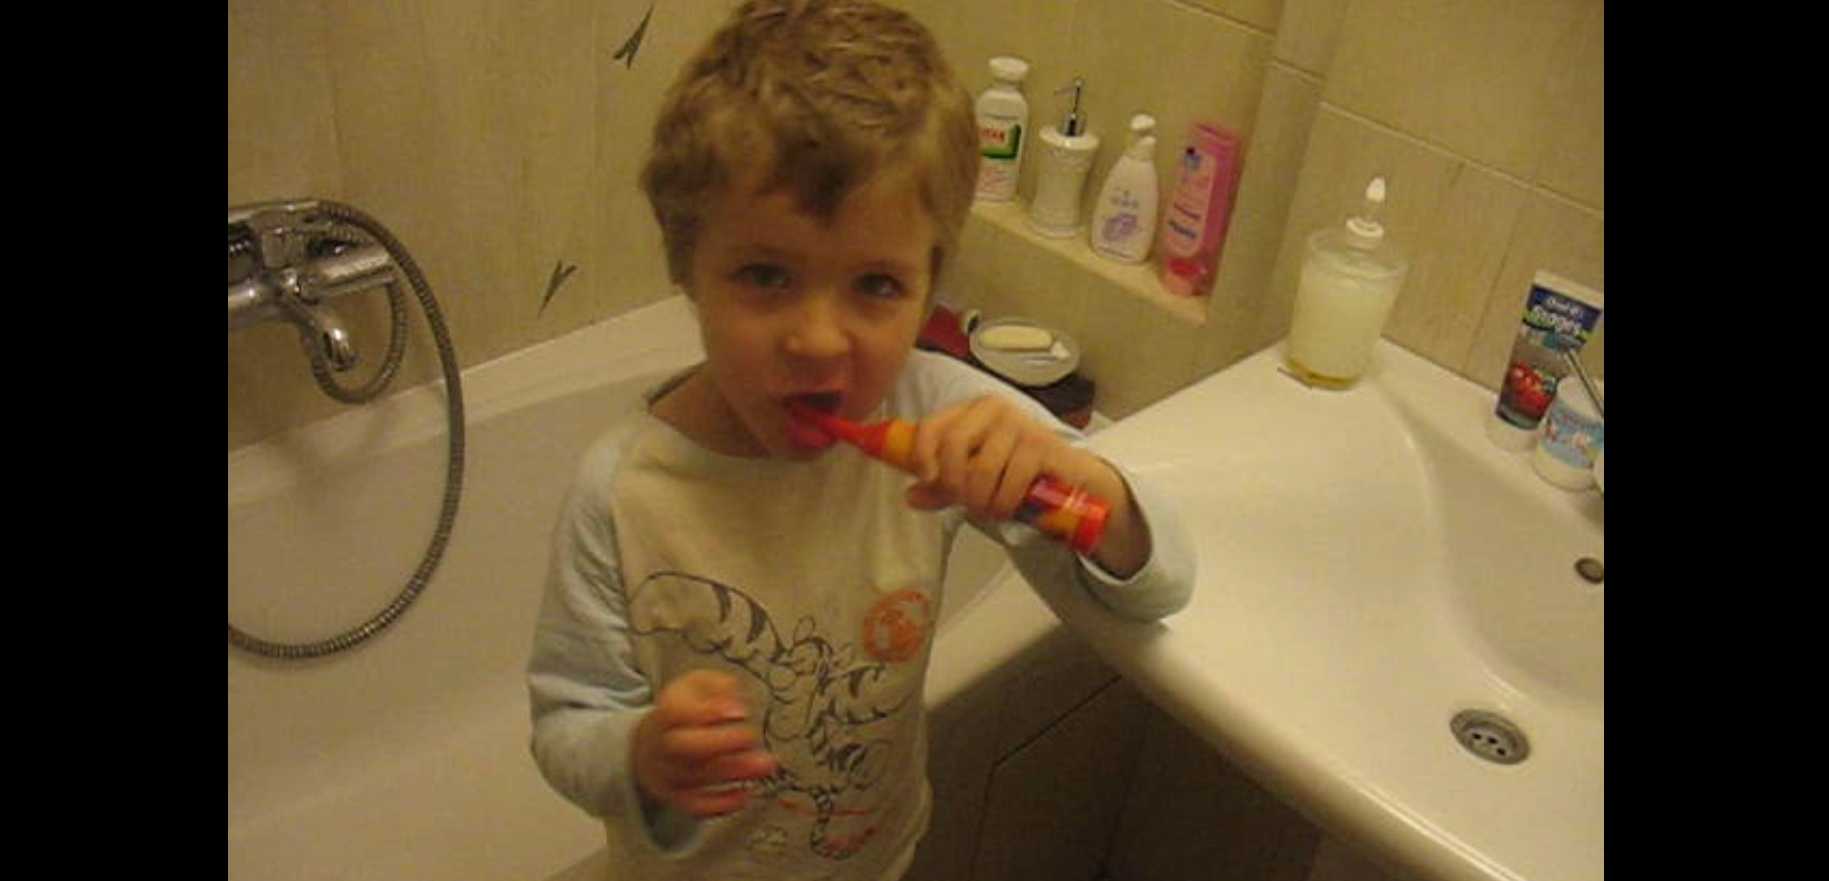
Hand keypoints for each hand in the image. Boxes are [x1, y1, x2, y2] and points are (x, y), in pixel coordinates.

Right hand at [631, 670, 776, 818]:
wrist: (653, 743)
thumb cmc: (686, 710)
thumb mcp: (700, 685)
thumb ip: (719, 688)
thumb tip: (735, 710)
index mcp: (666, 713)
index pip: (675, 712)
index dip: (706, 712)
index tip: (739, 712)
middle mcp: (662, 746)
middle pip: (684, 747)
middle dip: (722, 743)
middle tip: (752, 738)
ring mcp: (667, 775)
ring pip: (697, 776)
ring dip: (734, 771)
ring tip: (765, 764)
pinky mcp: (676, 798)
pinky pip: (696, 807)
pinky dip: (722, 805)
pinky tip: (746, 794)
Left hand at [903, 395, 1148, 575]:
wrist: (1074, 480)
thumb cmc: (1020, 474)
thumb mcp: (975, 480)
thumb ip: (943, 486)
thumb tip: (911, 496)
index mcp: (971, 411)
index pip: (932, 425)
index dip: (921, 454)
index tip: (925, 479)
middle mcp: (994, 409)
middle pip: (953, 444)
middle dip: (953, 483)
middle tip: (965, 503)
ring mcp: (1019, 425)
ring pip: (981, 469)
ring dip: (981, 501)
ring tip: (990, 509)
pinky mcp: (1041, 445)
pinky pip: (1009, 481)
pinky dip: (1003, 504)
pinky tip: (1007, 509)